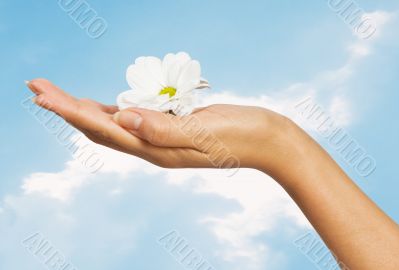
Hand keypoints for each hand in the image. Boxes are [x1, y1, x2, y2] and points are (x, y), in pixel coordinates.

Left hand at [26, 79, 292, 170]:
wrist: (266, 140)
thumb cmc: (241, 137)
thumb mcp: (203, 132)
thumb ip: (163, 128)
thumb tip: (124, 118)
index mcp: (158, 150)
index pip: (104, 129)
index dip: (70, 111)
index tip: (41, 95)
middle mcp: (154, 146)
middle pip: (100, 127)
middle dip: (66, 108)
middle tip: (37, 88)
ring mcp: (163, 137)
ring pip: (114, 123)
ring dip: (84, 108)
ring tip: (59, 96)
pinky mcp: (173, 126)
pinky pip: (134, 119)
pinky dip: (112, 110)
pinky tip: (104, 105)